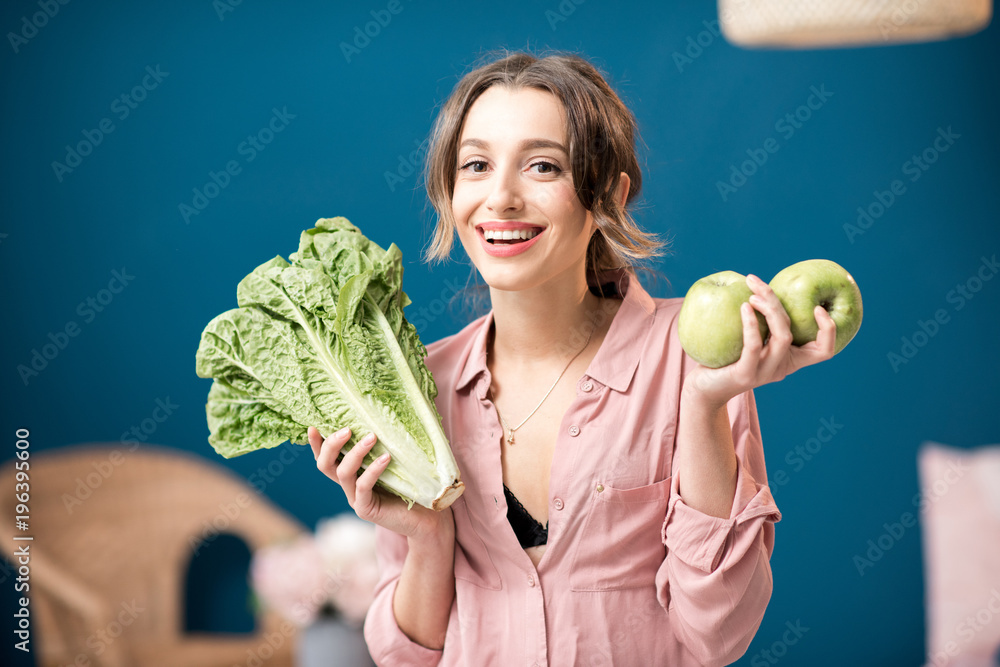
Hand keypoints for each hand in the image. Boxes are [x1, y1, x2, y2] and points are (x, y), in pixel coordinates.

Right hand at [308, 426, 452, 541]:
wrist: (427, 517)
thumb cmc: (413, 484)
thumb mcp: (395, 459)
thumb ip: (385, 443)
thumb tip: (385, 412)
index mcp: (351, 473)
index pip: (326, 457)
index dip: (316, 444)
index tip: (314, 426)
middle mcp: (349, 485)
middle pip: (325, 465)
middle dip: (331, 445)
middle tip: (347, 429)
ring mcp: (355, 499)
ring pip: (343, 474)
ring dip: (355, 453)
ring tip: (372, 437)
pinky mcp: (366, 509)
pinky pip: (363, 487)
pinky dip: (372, 470)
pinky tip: (386, 458)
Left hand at [684, 273, 836, 407]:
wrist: (703, 389)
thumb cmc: (725, 358)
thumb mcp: (748, 338)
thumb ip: (761, 320)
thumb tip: (759, 284)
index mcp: (788, 359)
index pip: (824, 350)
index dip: (828, 329)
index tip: (816, 306)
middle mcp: (781, 368)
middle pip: (792, 332)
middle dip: (778, 303)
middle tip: (758, 283)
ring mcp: (764, 373)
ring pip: (781, 337)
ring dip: (770, 310)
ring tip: (752, 294)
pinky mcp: (745, 375)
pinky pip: (753, 346)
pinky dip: (751, 324)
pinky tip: (744, 307)